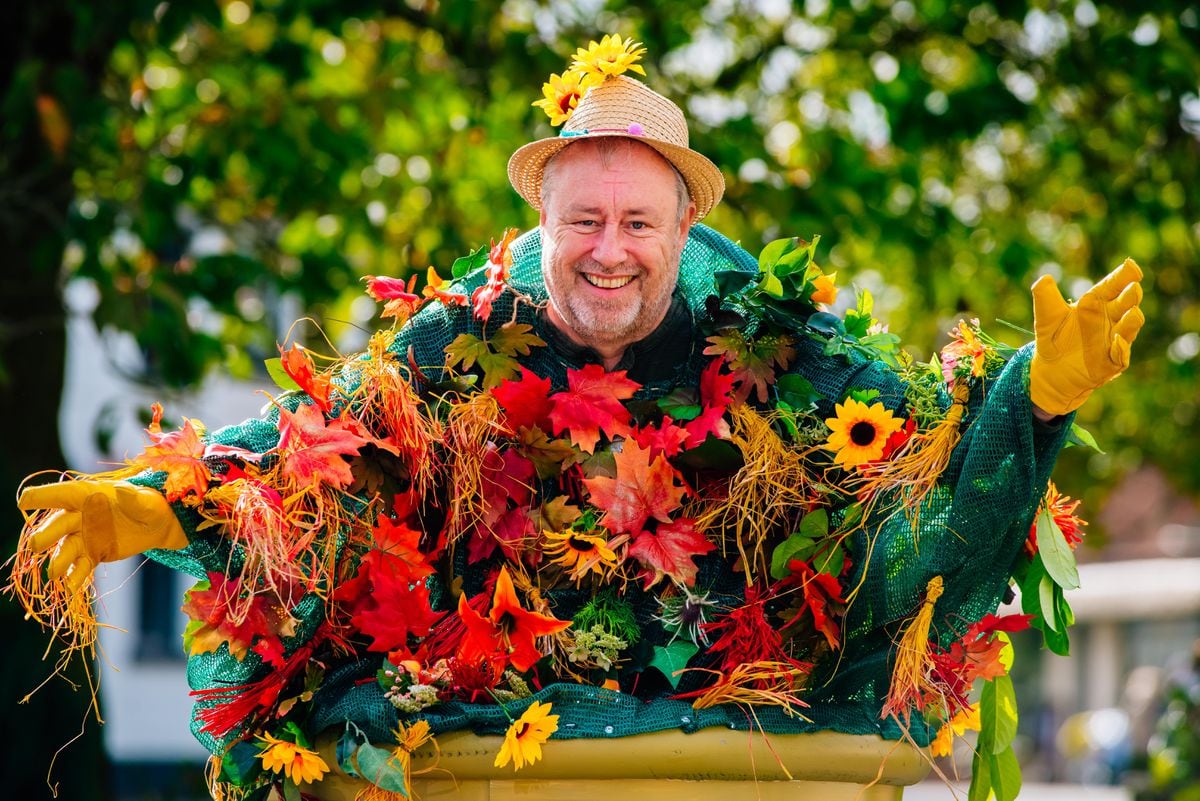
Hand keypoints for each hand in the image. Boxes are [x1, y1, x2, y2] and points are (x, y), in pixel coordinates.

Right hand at [18, 480, 187, 593]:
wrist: (160, 526)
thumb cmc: (151, 505)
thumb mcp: (147, 502)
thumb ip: (134, 500)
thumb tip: (122, 492)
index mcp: (90, 495)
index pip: (62, 494)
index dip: (42, 496)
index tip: (24, 501)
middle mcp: (81, 515)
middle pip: (58, 525)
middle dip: (46, 534)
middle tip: (36, 545)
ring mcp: (85, 536)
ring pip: (66, 548)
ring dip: (58, 560)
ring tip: (54, 573)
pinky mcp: (93, 553)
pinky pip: (80, 565)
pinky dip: (75, 576)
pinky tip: (71, 587)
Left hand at [1030, 258, 1144, 415]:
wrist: (1050, 370)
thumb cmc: (1053, 338)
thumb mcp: (1047, 316)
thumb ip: (1045, 297)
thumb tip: (1044, 279)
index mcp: (1097, 302)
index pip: (1113, 285)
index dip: (1123, 275)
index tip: (1131, 266)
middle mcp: (1111, 318)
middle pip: (1126, 303)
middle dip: (1131, 296)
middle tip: (1133, 287)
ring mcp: (1115, 339)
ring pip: (1129, 327)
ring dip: (1131, 320)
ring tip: (1132, 312)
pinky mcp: (1113, 361)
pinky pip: (1121, 354)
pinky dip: (1121, 348)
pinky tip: (1117, 341)